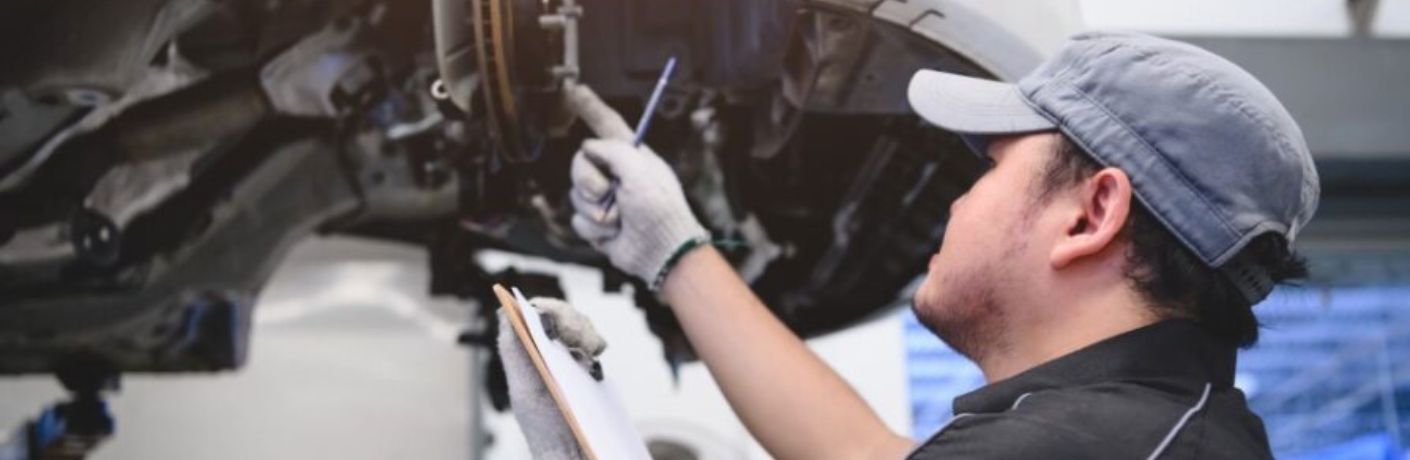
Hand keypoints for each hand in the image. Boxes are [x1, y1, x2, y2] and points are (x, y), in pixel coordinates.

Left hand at [497, 297, 606, 459]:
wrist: (574, 454)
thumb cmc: (544, 430)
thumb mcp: (525, 389)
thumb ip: (514, 351)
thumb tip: (504, 311)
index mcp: (525, 355)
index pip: (535, 314)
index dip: (549, 310)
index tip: (558, 323)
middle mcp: (544, 354)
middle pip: (561, 316)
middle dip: (573, 322)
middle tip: (580, 343)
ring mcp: (568, 361)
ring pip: (580, 328)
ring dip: (586, 334)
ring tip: (589, 353)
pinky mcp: (588, 372)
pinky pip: (594, 346)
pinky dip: (595, 348)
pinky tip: (595, 366)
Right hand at [563, 85, 708, 286]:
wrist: (662, 251)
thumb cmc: (659, 208)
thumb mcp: (639, 169)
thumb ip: (611, 150)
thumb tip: (588, 148)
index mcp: (632, 156)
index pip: (607, 125)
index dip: (591, 107)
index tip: (574, 89)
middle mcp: (617, 174)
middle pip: (580, 164)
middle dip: (588, 181)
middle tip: (606, 193)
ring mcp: (606, 200)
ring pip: (575, 195)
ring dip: (595, 210)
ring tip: (619, 219)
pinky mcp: (598, 224)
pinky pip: (578, 220)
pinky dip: (594, 229)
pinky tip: (614, 234)